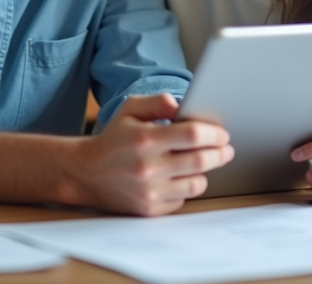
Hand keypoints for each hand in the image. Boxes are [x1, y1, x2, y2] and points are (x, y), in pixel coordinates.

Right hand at [72, 93, 233, 215]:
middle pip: (200, 160)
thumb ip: (158, 102)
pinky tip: (181, 177)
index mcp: (145, 139)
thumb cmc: (113, 138)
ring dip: (206, 171)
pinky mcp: (149, 209)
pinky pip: (182, 198)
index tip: (221, 133)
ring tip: (205, 161)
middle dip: (220, 153)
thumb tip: (183, 107)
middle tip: (226, 148)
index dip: (213, 133)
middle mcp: (148, 167)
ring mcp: (150, 191)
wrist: (85, 173)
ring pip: (196, 183)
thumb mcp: (130, 109)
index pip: (192, 134)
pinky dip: (187, 187)